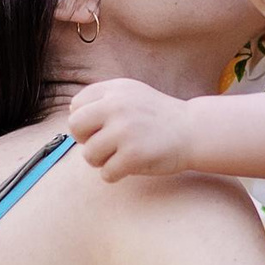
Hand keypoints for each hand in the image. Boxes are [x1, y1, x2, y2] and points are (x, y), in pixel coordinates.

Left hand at [67, 79, 195, 180]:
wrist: (193, 131)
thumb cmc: (157, 116)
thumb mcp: (131, 94)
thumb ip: (103, 98)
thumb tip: (72, 111)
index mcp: (114, 90)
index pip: (76, 106)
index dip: (86, 121)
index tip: (103, 127)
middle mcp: (116, 106)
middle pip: (75, 128)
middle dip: (86, 140)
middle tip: (104, 145)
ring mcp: (125, 130)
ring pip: (89, 154)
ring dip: (102, 161)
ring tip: (121, 155)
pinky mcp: (133, 155)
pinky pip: (106, 173)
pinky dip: (115, 175)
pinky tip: (130, 166)